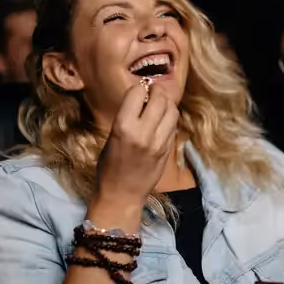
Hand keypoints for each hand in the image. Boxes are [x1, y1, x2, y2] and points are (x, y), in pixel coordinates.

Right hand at [93, 82, 178, 214]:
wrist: (122, 194)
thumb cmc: (109, 166)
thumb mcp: (112, 137)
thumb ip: (128, 117)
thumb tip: (141, 98)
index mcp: (123, 127)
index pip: (137, 93)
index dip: (138, 89)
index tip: (138, 91)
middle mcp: (144, 133)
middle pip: (160, 99)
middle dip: (157, 91)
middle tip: (153, 91)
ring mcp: (159, 142)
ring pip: (172, 111)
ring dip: (167, 103)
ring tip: (160, 104)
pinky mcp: (168, 150)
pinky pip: (174, 126)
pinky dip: (170, 119)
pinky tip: (163, 121)